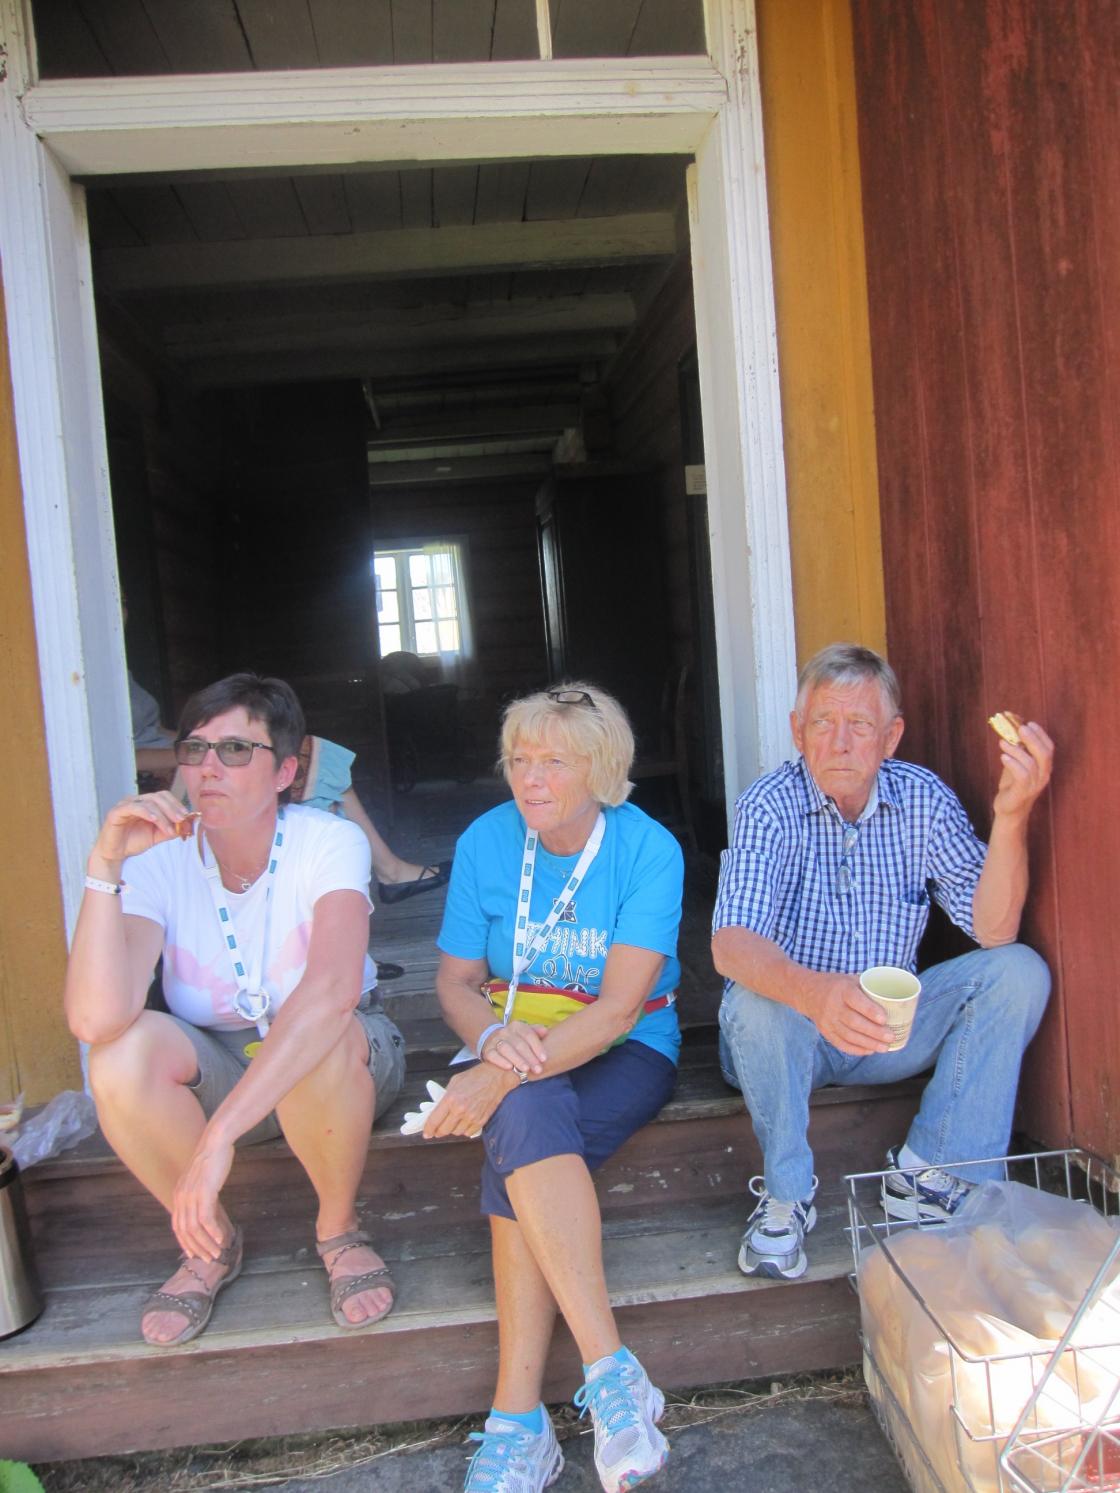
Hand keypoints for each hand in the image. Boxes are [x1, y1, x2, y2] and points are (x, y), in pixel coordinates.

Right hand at [90, 790, 197, 872]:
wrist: (114, 854)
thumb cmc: (133, 842)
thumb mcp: (157, 836)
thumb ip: (170, 829)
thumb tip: (186, 825)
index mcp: (146, 804)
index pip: (164, 796)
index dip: (176, 804)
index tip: (187, 816)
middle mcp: (136, 801)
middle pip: (158, 797)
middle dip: (172, 808)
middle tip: (181, 820)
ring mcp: (126, 804)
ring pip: (148, 802)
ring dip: (162, 815)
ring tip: (169, 828)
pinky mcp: (116, 812)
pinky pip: (133, 808)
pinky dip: (146, 812)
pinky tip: (154, 819)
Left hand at [171, 1133, 234, 1259]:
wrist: (216, 1142)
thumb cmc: (212, 1160)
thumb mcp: (201, 1181)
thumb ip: (199, 1196)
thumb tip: (205, 1211)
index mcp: (178, 1195)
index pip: (178, 1226)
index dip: (185, 1243)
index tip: (195, 1254)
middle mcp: (181, 1198)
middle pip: (185, 1231)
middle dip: (197, 1248)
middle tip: (208, 1259)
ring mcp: (191, 1196)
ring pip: (195, 1229)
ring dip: (206, 1244)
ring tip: (217, 1253)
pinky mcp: (204, 1192)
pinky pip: (206, 1219)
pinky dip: (214, 1232)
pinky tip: (222, 1239)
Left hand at [423, 1064, 516, 1139]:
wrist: (496, 1077)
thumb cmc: (475, 1077)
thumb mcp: (454, 1082)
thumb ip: (445, 1097)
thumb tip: (437, 1110)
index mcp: (451, 1099)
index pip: (434, 1120)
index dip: (428, 1129)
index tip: (426, 1133)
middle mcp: (460, 1110)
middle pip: (444, 1130)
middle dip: (439, 1131)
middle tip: (438, 1130)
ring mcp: (471, 1117)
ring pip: (456, 1132)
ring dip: (453, 1129)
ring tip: (454, 1121)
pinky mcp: (481, 1121)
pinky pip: (468, 1132)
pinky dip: (465, 1129)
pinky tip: (465, 1121)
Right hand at [480, 1019, 548, 1076]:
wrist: (493, 1040)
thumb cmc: (516, 1039)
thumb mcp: (526, 1033)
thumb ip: (536, 1032)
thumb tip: (546, 1031)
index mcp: (517, 1026)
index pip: (528, 1034)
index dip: (537, 1047)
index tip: (544, 1059)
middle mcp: (505, 1031)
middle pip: (519, 1044)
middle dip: (530, 1058)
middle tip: (538, 1069)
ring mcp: (495, 1040)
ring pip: (506, 1049)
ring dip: (517, 1060)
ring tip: (526, 1070)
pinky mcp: (488, 1050)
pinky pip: (493, 1055)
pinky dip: (501, 1061)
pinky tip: (509, 1068)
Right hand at [805, 974, 892, 1056]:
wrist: (808, 993)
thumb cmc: (837, 985)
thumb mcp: (851, 979)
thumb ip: (869, 988)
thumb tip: (895, 998)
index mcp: (842, 990)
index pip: (855, 1000)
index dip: (870, 1010)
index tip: (885, 1019)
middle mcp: (833, 1005)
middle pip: (854, 1022)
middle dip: (874, 1032)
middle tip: (891, 1037)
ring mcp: (828, 1020)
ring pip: (849, 1035)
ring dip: (868, 1043)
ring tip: (884, 1047)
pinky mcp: (825, 1031)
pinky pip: (841, 1044)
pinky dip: (857, 1049)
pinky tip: (869, 1050)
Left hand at [993, 720, 1053, 820]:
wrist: (1009, 810)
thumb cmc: (1013, 784)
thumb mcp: (1016, 763)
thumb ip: (1017, 748)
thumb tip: (1011, 726)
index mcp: (1044, 767)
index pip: (1049, 748)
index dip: (1040, 734)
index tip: (1029, 723)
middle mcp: (1043, 775)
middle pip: (1044, 754)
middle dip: (1033, 739)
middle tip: (1019, 728)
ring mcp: (1035, 785)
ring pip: (1031, 763)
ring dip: (1017, 750)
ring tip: (1003, 742)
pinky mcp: (1023, 793)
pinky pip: (1022, 776)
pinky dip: (1013, 764)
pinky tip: (1003, 757)